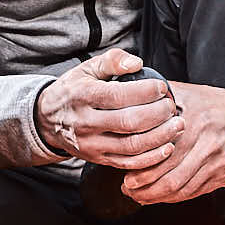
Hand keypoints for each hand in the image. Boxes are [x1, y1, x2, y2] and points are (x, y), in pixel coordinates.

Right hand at [35, 49, 182, 168]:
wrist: (48, 121)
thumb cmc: (74, 90)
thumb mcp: (87, 69)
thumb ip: (112, 61)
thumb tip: (137, 63)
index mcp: (82, 96)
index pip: (117, 96)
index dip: (145, 92)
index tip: (161, 87)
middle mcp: (86, 123)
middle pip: (128, 122)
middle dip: (157, 114)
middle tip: (171, 106)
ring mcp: (92, 145)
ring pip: (131, 146)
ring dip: (160, 137)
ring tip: (177, 125)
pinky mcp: (98, 159)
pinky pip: (128, 164)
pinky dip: (151, 158)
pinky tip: (167, 146)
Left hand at [119, 80, 224, 204]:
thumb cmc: (213, 104)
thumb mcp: (188, 93)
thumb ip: (160, 97)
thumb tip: (131, 94)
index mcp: (193, 123)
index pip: (162, 154)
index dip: (141, 169)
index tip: (125, 174)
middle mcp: (206, 145)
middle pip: (171, 177)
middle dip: (144, 188)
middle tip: (127, 188)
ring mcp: (216, 163)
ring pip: (182, 189)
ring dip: (157, 197)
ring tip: (139, 196)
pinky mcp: (223, 175)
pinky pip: (195, 193)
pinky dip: (175, 198)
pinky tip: (161, 196)